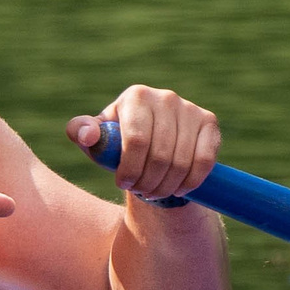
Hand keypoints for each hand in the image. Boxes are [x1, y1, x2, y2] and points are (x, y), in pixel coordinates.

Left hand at [68, 84, 220, 202]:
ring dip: (166, 186)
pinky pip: (205, 160)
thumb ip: (80, 132)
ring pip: (182, 161)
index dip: (129, 169)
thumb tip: (88, 135)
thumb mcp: (96, 138)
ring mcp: (190, 108)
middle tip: (139, 192)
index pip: (136, 140)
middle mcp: (166, 97)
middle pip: (160, 155)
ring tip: (153, 192)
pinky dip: (191, 182)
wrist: (150, 142)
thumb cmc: (116, 141)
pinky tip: (178, 189)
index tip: (123, 184)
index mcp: (136, 97)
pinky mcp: (209, 122)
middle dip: (147, 182)